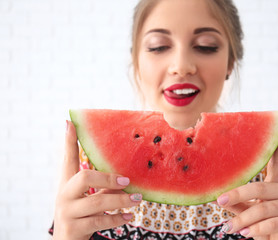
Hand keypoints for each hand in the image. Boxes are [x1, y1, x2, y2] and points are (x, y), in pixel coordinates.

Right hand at [53, 121, 141, 239]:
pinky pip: (100, 220)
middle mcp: (64, 195)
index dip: (68, 142)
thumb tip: (126, 180)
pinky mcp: (73, 228)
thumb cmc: (81, 217)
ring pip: (97, 201)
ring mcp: (67, 212)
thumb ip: (102, 188)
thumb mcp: (89, 199)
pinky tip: (129, 217)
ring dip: (121, 201)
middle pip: (84, 177)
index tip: (70, 122)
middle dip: (108, 178)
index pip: (67, 159)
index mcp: (67, 185)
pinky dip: (117, 218)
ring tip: (138, 200)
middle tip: (127, 181)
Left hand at [217, 126, 277, 239]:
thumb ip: (236, 204)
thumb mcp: (247, 213)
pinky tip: (246, 234)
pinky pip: (272, 223)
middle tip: (219, 200)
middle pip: (260, 187)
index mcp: (274, 186)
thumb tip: (215, 196)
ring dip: (243, 219)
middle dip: (238, 193)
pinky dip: (256, 229)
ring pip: (263, 208)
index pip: (276, 162)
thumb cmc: (262, 227)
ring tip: (229, 228)